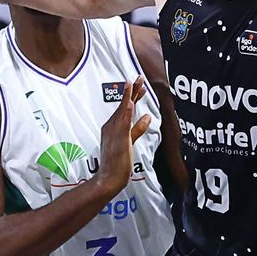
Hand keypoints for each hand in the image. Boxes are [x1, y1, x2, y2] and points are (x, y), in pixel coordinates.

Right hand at [97, 78, 150, 194]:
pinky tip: (130, 103)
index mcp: (113, 126)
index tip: (139, 84)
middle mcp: (111, 126)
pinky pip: (123, 124)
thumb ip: (138, 129)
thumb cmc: (117, 163)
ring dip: (129, 95)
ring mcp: (114, 132)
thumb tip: (147, 117)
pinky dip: (126, 113)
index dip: (132, 95)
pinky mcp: (119, 139)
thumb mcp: (129, 142)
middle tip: (139, 77)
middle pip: (124, 105)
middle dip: (132, 90)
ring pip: (123, 110)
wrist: (108, 178)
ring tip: (134, 82)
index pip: (125, 107)